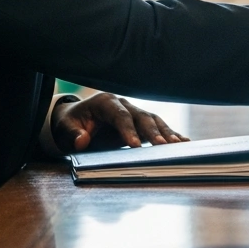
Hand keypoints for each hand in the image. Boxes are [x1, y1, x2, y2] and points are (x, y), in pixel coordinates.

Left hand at [51, 93, 187, 152]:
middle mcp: (123, 104)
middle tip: (163, 145)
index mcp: (105, 102)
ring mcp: (134, 112)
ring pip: (154, 120)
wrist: (75, 121)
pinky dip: (170, 134)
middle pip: (142, 116)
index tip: (135, 145)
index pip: (120, 115)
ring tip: (178, 144)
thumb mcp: (65, 128)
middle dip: (153, 131)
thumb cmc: (70, 124)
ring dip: (166, 132)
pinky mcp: (140, 123)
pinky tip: (183, 142)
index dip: (128, 129)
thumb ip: (72, 133)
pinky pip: (157, 127)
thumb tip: (82, 140)